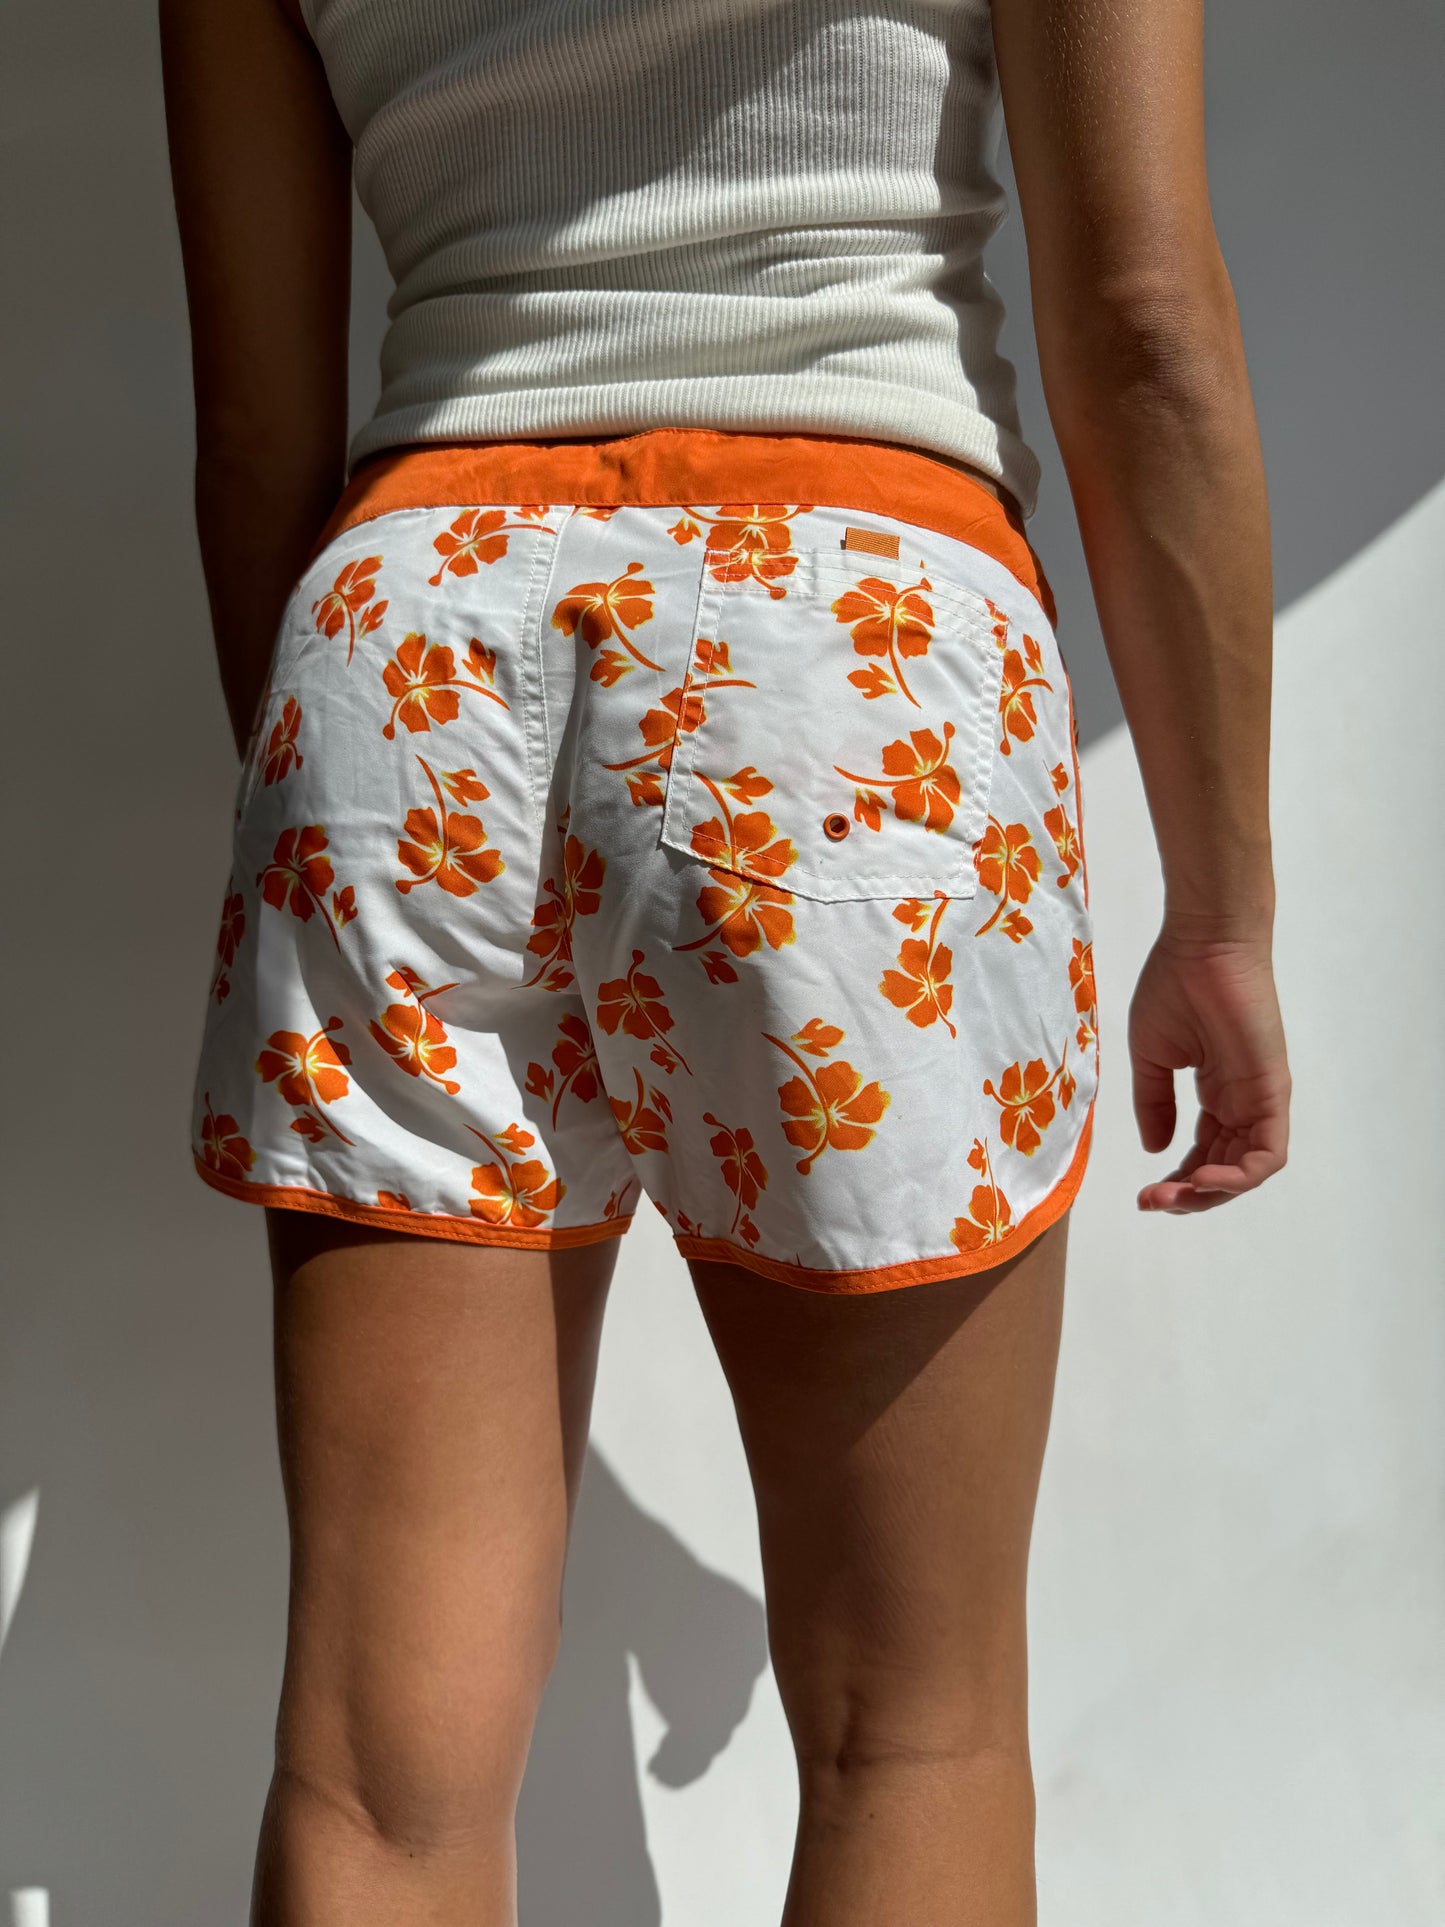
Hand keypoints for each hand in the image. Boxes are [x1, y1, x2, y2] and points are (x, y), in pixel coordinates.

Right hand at [1128, 926, 1289, 1212]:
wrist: (1202, 946)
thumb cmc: (1175, 987)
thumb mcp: (1152, 1057)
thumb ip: (1154, 1104)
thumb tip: (1156, 1149)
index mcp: (1217, 1093)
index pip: (1205, 1154)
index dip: (1177, 1181)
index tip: (1142, 1193)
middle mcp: (1243, 1103)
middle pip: (1225, 1170)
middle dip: (1189, 1196)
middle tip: (1151, 1201)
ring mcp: (1261, 1100)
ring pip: (1247, 1171)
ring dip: (1210, 1194)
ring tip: (1171, 1195)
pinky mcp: (1272, 1094)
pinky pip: (1266, 1155)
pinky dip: (1238, 1178)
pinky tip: (1201, 1179)